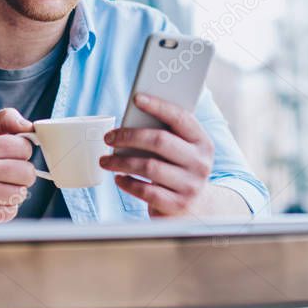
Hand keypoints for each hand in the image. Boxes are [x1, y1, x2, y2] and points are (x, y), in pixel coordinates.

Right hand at [0, 108, 36, 225]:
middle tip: (8, 171)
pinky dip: (6, 206)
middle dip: (23, 172)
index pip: (24, 147)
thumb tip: (28, 125)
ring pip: (21, 194)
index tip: (11, 153)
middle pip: (28, 173)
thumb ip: (6, 119)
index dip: (21, 150)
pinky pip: (11, 211)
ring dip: (15, 190)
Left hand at [99, 93, 213, 216]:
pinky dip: (127, 183)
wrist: (196, 208)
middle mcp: (200, 163)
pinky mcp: (177, 205)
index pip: (181, 118)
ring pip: (149, 167)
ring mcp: (190, 185)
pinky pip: (145, 191)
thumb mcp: (180, 150)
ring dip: (121, 162)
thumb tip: (133, 118)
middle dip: (129, 136)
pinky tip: (118, 178)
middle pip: (160, 141)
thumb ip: (165, 134)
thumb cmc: (178, 170)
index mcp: (202, 142)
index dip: (158, 105)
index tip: (136, 98)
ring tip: (105, 160)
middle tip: (109, 137)